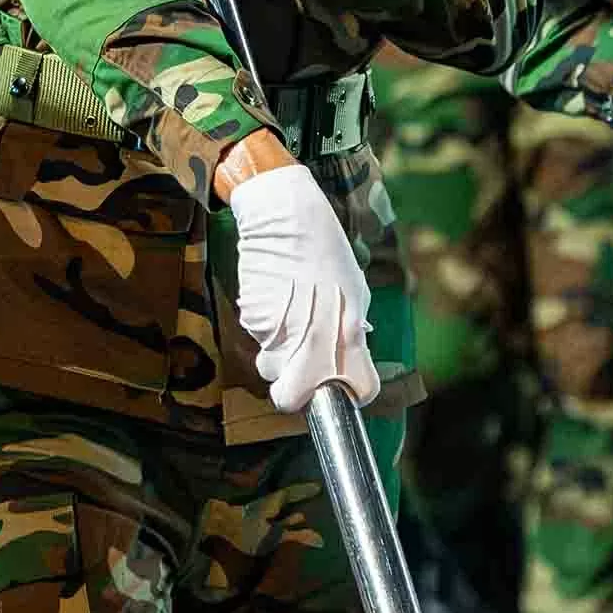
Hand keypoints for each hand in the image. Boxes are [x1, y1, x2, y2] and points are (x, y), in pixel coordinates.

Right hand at [225, 163, 377, 413]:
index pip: (359, 389)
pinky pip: (259, 340)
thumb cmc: (324, 250)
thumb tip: (343, 358)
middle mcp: (314, 342)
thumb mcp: (354, 291)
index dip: (348, 392)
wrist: (285, 217)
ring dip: (278, 354)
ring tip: (287, 317)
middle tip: (298, 366)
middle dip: (293, 388)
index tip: (340, 386)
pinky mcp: (253, 320)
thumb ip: (352, 331)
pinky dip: (266, 328)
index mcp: (349, 334)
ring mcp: (279, 334)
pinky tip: (274, 299)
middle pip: (295, 395)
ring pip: (272, 366)